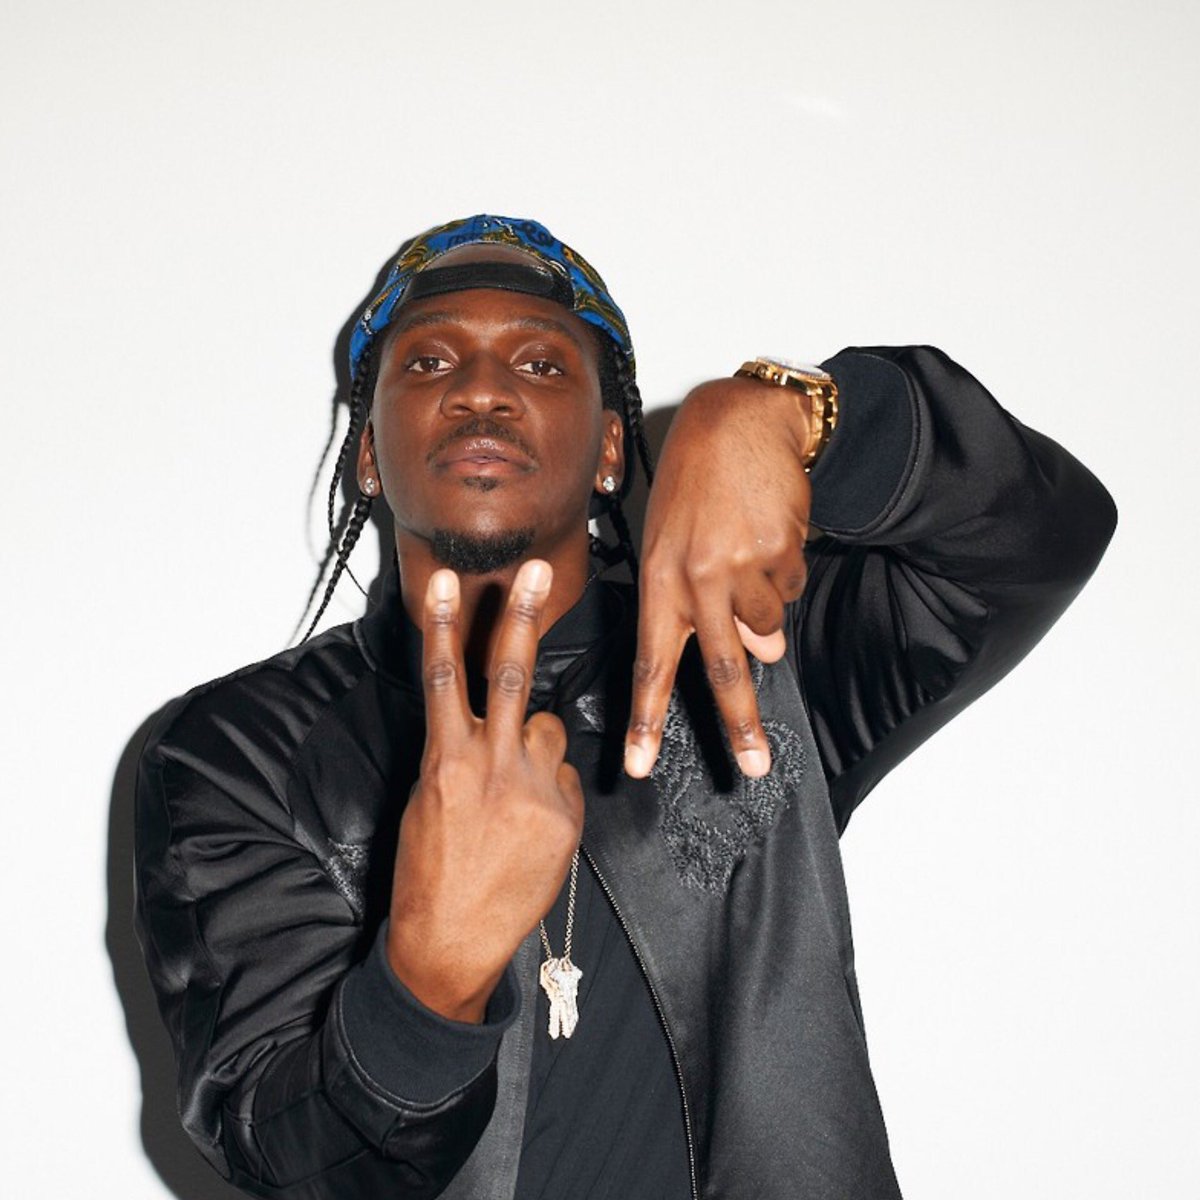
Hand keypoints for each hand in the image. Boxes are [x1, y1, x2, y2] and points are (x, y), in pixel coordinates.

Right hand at [386, 560, 583, 1022]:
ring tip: (515, 793)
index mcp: (445, 760)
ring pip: (551, 730)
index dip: (446, 624)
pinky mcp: (564, 818)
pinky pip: (566, 780)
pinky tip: (533, 828)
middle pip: (511, 675)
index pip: (445, 677)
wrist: (450, 942)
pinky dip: (554, 792)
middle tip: (537, 569)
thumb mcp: (425, 801)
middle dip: (523, 616)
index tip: (448, 580)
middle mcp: (491, 767)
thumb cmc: (429, 872)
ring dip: (539, 746)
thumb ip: (458, 752)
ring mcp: (533, 791)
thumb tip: (492, 724)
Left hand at [625, 377, 813, 779]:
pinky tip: (769, 531)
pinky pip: (793, 584)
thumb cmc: (696, 483)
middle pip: (722, 666)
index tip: (641, 763)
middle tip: (755, 764)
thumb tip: (766, 650)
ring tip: (749, 548)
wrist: (741, 421)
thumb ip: (705, 603)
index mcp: (658, 578)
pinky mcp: (780, 551)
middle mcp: (695, 578)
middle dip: (741, 723)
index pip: (649, 660)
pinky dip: (786, 569)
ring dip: (767, 601)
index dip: (646, 717)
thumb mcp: (676, 541)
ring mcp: (740, 566)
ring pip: (769, 621)